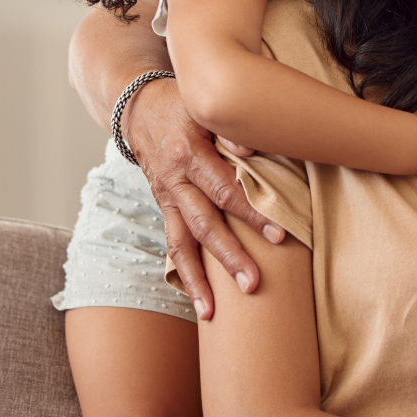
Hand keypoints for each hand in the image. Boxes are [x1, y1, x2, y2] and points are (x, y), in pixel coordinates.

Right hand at [125, 77, 284, 318]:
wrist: (138, 108)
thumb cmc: (182, 104)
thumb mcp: (202, 105)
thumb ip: (228, 128)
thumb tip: (251, 151)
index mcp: (190, 155)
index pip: (225, 189)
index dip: (251, 213)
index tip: (278, 234)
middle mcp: (175, 182)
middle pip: (205, 225)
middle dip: (229, 257)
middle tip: (253, 283)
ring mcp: (167, 198)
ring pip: (182, 243)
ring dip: (199, 279)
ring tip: (212, 312)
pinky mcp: (164, 207)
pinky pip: (173, 243)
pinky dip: (184, 271)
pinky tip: (197, 298)